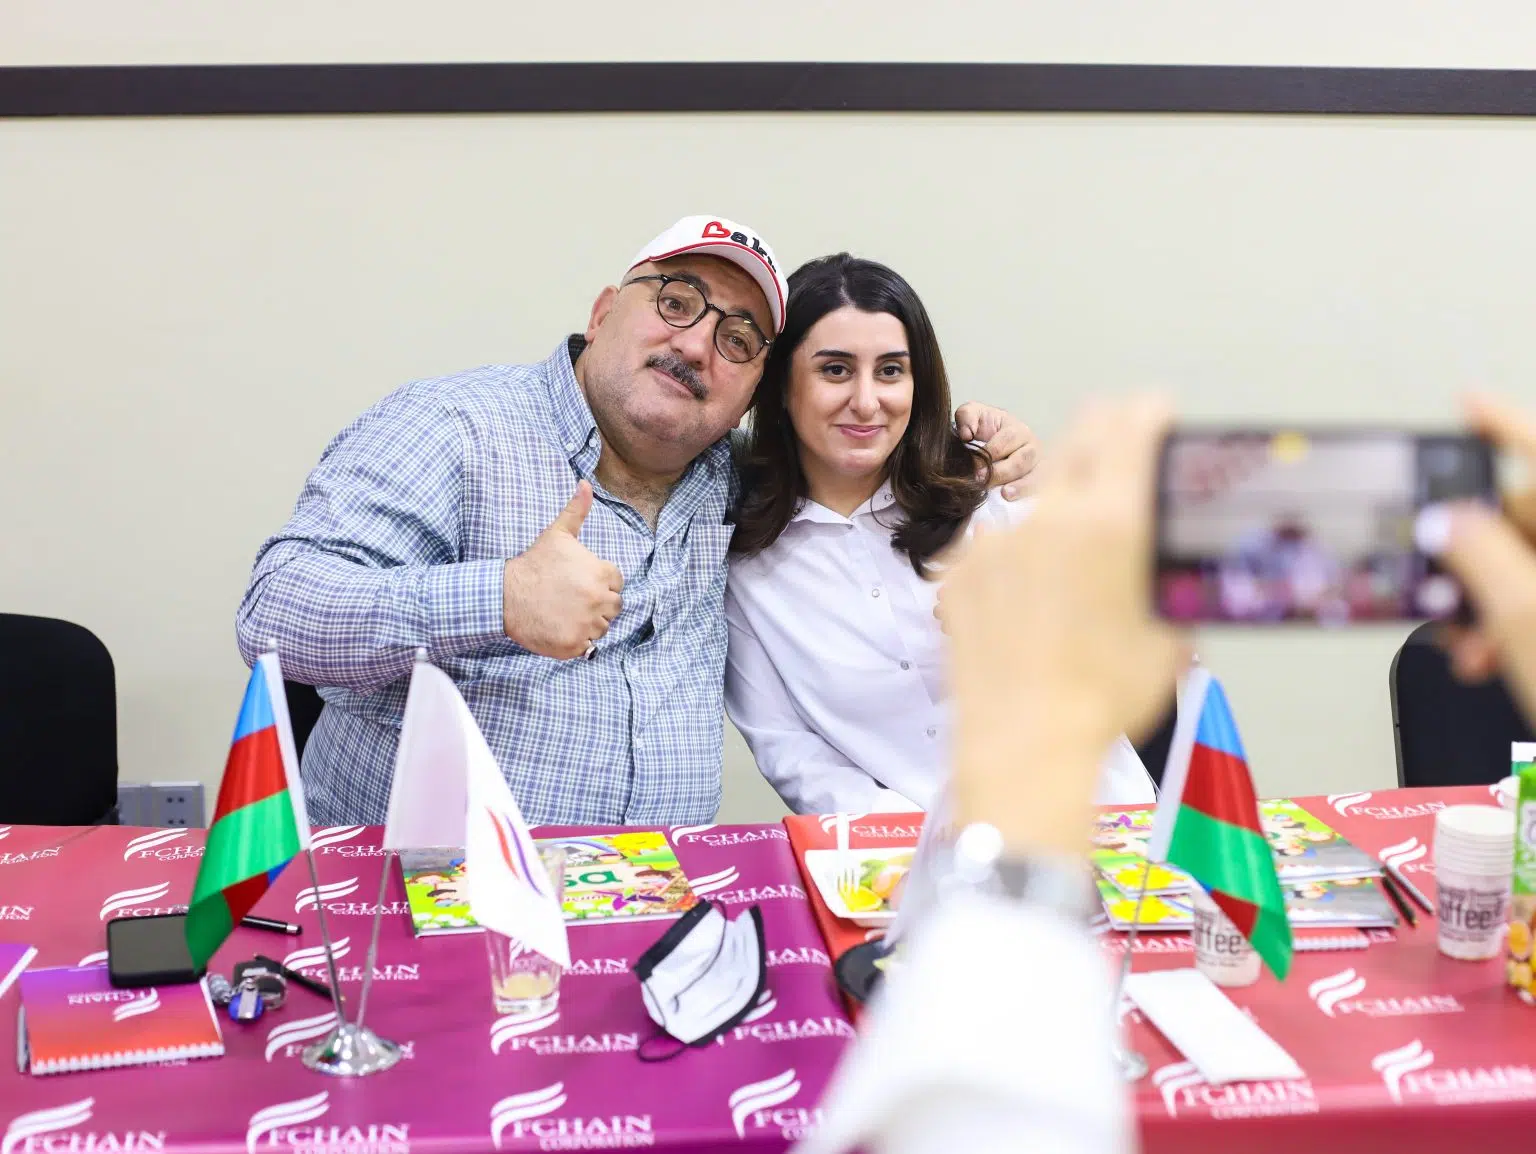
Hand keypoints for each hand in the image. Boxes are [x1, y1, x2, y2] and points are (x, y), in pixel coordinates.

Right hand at [502, 481, 623, 659]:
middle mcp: (599, 600)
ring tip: (564, 611)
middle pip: (612, 607)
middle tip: (571, 599)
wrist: (505, 595)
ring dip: (588, 623)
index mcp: (602, 574)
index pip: (616, 584)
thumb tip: (585, 483)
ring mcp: (587, 625)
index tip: (578, 583)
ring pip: (601, 628)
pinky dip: (576, 640)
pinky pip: (586, 647)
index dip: (599, 583)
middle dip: (597, 603)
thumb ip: (577, 510)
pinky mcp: (574, 645)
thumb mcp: (557, 534)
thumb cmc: (534, 564)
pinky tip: (559, 626)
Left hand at [941, 397, 1187, 856]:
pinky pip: (993, 544)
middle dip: (1105, 433)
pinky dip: (1014, 558)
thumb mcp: (1171, 634)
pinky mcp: (958, 569)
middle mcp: (1049, 516)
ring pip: (1033, 498)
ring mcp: (995, 540)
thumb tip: (1170, 558)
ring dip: (1056, 508)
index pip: (1131, 428)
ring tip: (1071, 563)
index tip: (1154, 411)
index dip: (1148, 412)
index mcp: (1112, 521)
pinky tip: (1028, 603)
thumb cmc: (1104, 699)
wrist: (1026, 744)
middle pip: (1079, 439)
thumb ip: (1167, 577)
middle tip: (1119, 444)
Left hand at [955, 402, 1039, 499]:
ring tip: (1005, 494)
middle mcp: (1032, 447)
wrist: (991, 444)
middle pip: (1022, 460)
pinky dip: (1028, 495)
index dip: (991, 452)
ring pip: (1035, 476)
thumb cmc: (984, 429)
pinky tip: (1014, 501)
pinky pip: (1039, 490)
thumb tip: (966, 434)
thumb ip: (966, 416)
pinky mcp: (1039, 483)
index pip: (1008, 440)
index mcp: (1018, 429)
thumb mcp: (972, 415)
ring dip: (1021, 486)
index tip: (974, 466)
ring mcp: (1038, 466)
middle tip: (981, 481)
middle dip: (1001, 471)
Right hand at [1431, 394, 1535, 721]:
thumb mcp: (1524, 618)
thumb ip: (1477, 555)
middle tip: (1448, 585)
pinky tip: (1496, 652)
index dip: (1502, 424)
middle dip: (1482, 549)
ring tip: (1474, 643)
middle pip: (1533, 515)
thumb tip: (1446, 519)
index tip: (1468, 404)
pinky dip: (1519, 621)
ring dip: (1494, 599)